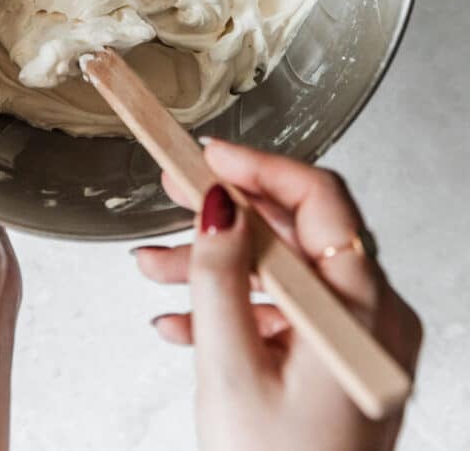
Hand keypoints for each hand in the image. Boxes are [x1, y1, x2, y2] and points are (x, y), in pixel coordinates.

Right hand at [133, 139, 421, 450]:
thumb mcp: (231, 367)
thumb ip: (219, 275)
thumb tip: (217, 202)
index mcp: (360, 311)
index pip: (318, 201)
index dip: (258, 167)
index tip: (209, 155)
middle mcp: (368, 318)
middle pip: (294, 233)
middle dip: (224, 216)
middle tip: (175, 192)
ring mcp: (349, 341)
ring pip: (279, 273)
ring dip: (214, 266)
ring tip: (155, 268)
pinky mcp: (329, 362)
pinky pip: (280, 314)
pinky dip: (230, 308)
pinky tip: (180, 320)